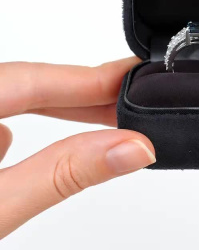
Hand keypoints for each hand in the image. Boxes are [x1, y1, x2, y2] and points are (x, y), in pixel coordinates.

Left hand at [0, 57, 154, 238]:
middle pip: (28, 86)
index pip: (34, 79)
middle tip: (136, 98)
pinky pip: (3, 122)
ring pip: (16, 106)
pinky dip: (32, 135)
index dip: (91, 77)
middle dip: (85, 95)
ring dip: (60, 114)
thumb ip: (63, 175)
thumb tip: (131, 147)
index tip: (135, 74)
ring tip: (112, 122)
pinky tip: (47, 156)